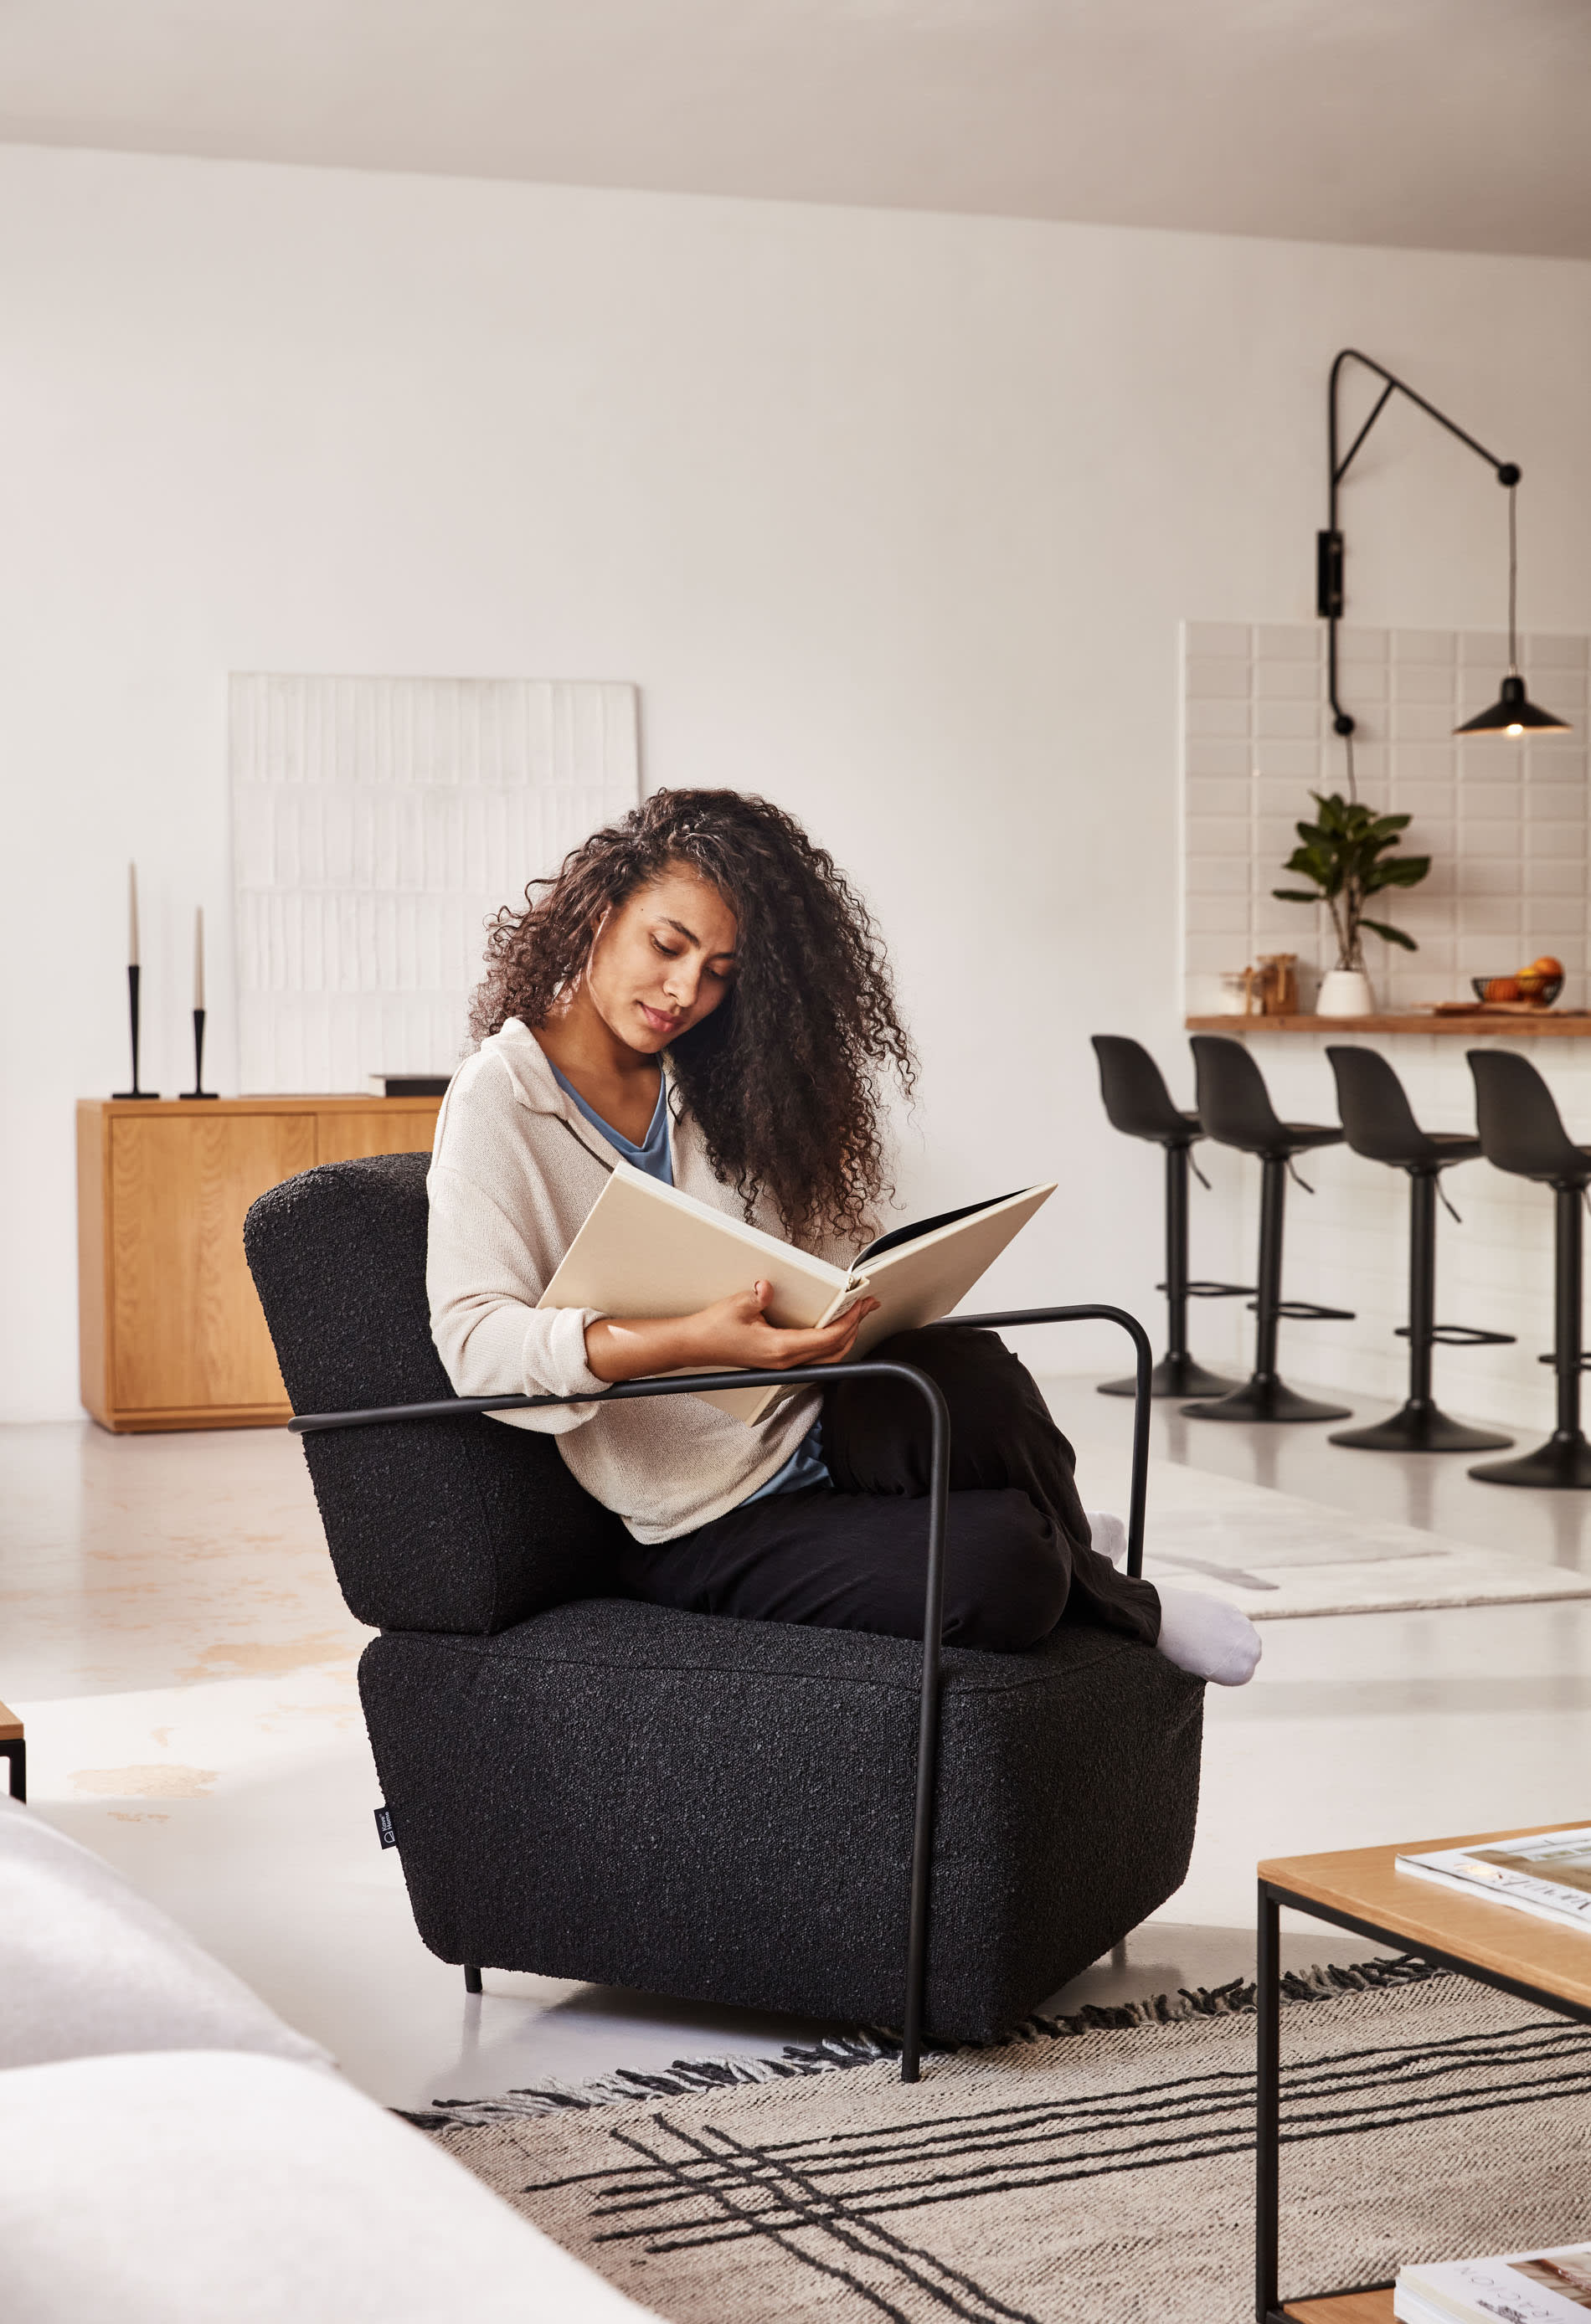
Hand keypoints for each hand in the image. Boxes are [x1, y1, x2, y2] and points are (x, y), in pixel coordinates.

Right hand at [683, 1282, 879, 1372]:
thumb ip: (758, 1296)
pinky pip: (815, 1357)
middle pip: (834, 1350)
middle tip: (868, 1307)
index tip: (862, 1305)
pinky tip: (831, 1330)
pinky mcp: (779, 1362)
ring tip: (856, 1317)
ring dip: (845, 1337)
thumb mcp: (738, 1305)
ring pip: (827, 1357)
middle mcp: (786, 1361)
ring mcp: (783, 1364)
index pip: (828, 1338)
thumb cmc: (713, 1330)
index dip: (850, 1321)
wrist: (696, 1346)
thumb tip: (769, 1287)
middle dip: (855, 1328)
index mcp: (780, 1348)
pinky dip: (830, 1343)